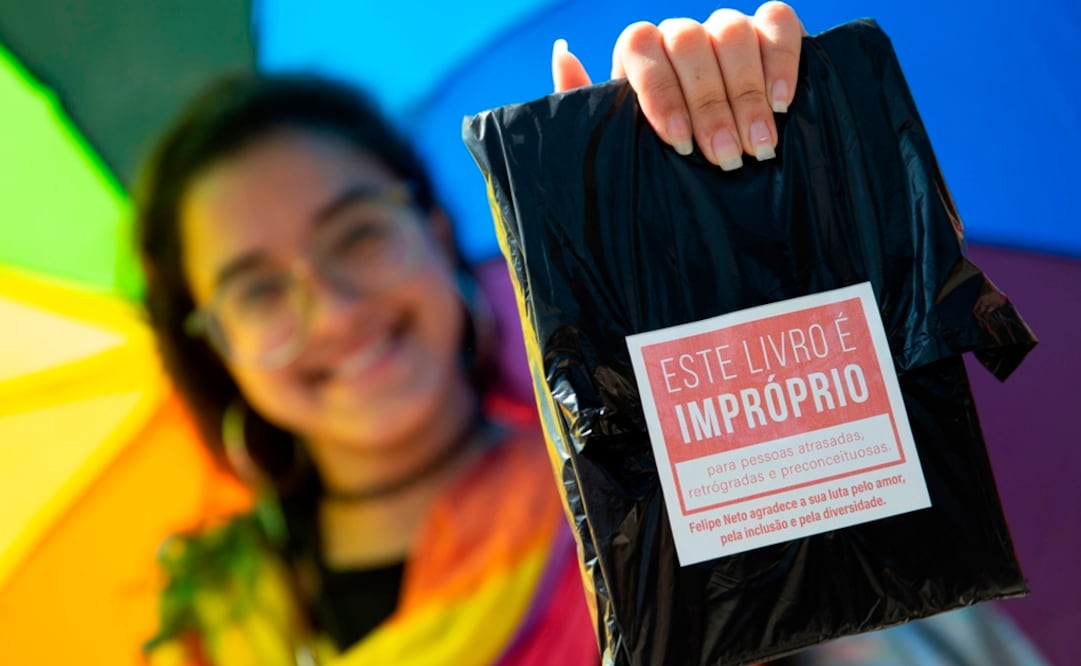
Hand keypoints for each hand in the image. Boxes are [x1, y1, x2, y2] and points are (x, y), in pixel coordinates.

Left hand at [552, 2, 803, 170]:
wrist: (707, 173)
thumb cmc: (653, 161)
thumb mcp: (612, 143)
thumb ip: (583, 103)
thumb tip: (563, 52)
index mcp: (638, 55)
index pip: (641, 46)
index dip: (660, 91)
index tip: (678, 142)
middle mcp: (680, 36)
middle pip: (689, 41)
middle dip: (709, 105)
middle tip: (724, 158)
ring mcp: (725, 31)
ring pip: (732, 31)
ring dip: (746, 92)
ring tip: (757, 147)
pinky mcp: (770, 34)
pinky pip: (779, 23)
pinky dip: (782, 58)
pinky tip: (782, 104)